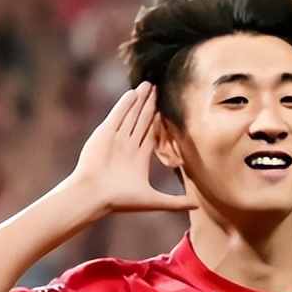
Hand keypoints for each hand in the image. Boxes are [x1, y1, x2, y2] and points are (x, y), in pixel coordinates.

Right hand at [68, 82, 198, 214]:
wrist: (95, 195)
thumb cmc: (120, 200)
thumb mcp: (152, 200)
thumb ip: (174, 202)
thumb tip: (196, 206)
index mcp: (138, 159)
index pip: (150, 134)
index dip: (158, 121)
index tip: (165, 109)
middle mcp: (127, 146)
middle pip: (141, 121)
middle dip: (149, 105)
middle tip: (158, 88)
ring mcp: (116, 139)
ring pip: (131, 115)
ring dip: (139, 101)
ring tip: (148, 85)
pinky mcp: (105, 133)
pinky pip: (117, 115)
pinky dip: (125, 104)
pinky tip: (134, 93)